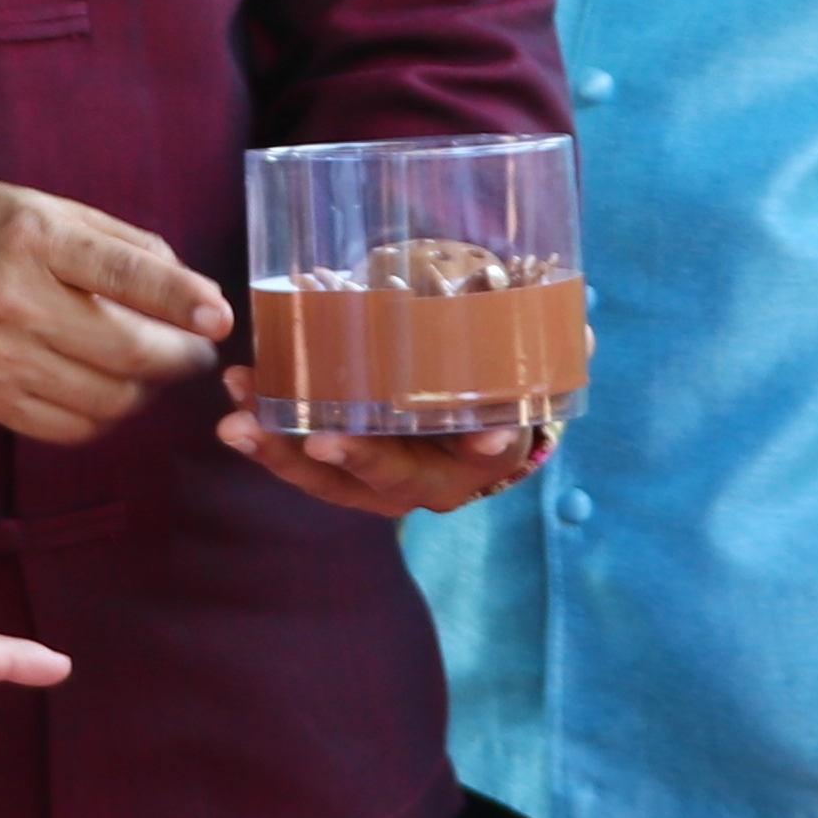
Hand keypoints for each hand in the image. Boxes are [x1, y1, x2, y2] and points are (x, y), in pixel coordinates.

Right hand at [0, 180, 231, 442]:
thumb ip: (128, 247)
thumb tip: (197, 294)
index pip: (124, 275)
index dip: (182, 300)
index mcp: (35, 240)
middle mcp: (12, 301)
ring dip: (148, 390)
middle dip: (181, 357)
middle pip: (127, 351)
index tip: (220, 318)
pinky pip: (72, 429)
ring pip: (108, 399)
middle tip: (198, 351)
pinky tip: (111, 390)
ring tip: (154, 370)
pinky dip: (107, 416)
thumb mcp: (54, 210)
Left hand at [208, 367, 556, 517]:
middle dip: (349, 459)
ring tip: (238, 420)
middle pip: (383, 479)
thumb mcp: (521, 374)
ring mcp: (372, 481)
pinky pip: (296, 457)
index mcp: (476, 462)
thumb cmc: (489, 390)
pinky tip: (236, 397)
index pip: (478, 459)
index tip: (482, 442)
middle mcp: (422, 484)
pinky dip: (265, 433)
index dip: (480, 448)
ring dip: (280, 450)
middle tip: (319, 442)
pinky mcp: (332, 464)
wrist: (454, 425)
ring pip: (325, 477)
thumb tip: (581, 333)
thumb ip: (546, 356)